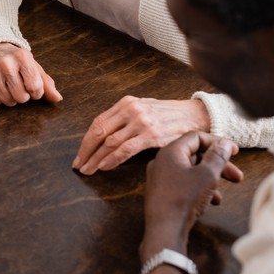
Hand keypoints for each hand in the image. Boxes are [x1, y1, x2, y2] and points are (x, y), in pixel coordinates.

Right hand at [0, 42, 61, 105]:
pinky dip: (0, 98)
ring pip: (8, 101)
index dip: (37, 92)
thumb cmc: (16, 60)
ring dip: (12, 98)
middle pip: (21, 97)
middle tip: (20, 86)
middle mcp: (5, 63)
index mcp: (22, 57)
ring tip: (9, 86)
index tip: (33, 87)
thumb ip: (46, 83)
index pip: (35, 87)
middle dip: (23, 96)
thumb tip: (57, 98)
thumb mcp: (33, 66)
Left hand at [73, 97, 210, 174]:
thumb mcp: (144, 109)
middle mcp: (131, 110)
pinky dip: (112, 159)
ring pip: (110, 142)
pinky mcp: (151, 135)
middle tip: (79, 165)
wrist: (195, 116)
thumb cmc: (169, 115)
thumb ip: (125, 119)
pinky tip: (104, 167)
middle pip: (99, 132)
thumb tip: (105, 135)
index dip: (86, 140)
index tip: (79, 154)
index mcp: (126, 103)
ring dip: (96, 159)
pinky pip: (125, 149)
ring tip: (88, 170)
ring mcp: (140, 122)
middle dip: (86, 151)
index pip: (98, 123)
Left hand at [141, 132, 242, 256]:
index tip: (235, 152)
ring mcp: (160, 177)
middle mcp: (162, 161)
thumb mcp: (207, 175)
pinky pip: (183, 184)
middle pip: (195, 155)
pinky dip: (198, 189)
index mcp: (171, 152)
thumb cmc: (185, 198)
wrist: (165, 228)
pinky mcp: (162, 192)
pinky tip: (210, 203)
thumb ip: (217, 157)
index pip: (196, 137)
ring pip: (190, 171)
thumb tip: (224, 144)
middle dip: (218, 165)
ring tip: (222, 195)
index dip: (217, 142)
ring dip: (210, 180)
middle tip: (237, 176)